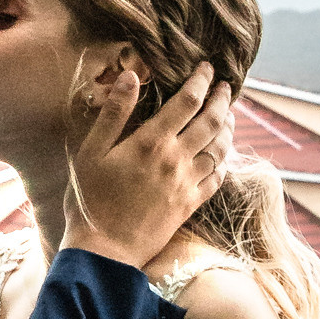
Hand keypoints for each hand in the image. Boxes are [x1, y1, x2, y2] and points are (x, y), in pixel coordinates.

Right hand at [59, 59, 234, 271]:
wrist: (105, 250)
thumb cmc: (91, 200)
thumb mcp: (92, 151)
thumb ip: (113, 113)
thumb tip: (130, 76)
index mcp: (151, 142)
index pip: (187, 102)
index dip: (200, 81)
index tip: (206, 68)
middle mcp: (176, 160)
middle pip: (211, 122)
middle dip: (222, 99)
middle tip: (226, 85)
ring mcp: (186, 184)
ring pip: (220, 148)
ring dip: (228, 127)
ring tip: (229, 114)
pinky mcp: (190, 205)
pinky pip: (217, 178)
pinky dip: (224, 161)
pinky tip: (223, 155)